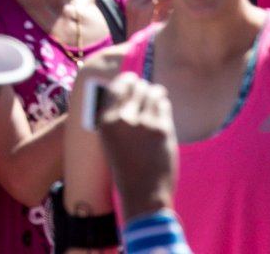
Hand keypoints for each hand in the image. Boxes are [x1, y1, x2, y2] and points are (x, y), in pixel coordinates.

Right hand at [94, 74, 178, 219]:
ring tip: (158, 93)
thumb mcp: (110, 141)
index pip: (115, 89)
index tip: (132, 78)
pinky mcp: (162, 129)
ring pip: (151, 93)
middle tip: (147, 86)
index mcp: (105, 122)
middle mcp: (122, 119)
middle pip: (135, 88)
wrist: (143, 192)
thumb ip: (116, 118)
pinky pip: (163, 106)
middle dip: (142, 85)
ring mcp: (143, 123)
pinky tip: (163, 106)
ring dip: (155, 92)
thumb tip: (127, 93)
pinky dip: (163, 104)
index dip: (125, 80)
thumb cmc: (126, 168)